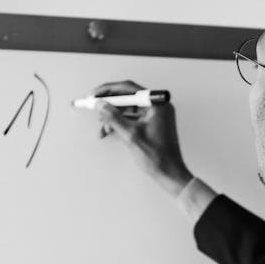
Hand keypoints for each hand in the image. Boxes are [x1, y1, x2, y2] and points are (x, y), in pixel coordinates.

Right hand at [91, 79, 193, 196]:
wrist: (170, 174)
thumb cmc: (158, 158)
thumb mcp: (131, 136)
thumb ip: (114, 117)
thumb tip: (100, 105)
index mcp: (157, 104)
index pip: (128, 89)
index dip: (108, 91)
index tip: (95, 95)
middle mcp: (158, 106)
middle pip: (128, 98)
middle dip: (110, 105)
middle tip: (95, 108)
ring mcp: (155, 116)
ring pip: (128, 110)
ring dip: (113, 116)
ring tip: (102, 126)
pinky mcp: (152, 124)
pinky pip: (133, 118)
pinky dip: (121, 123)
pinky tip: (109, 130)